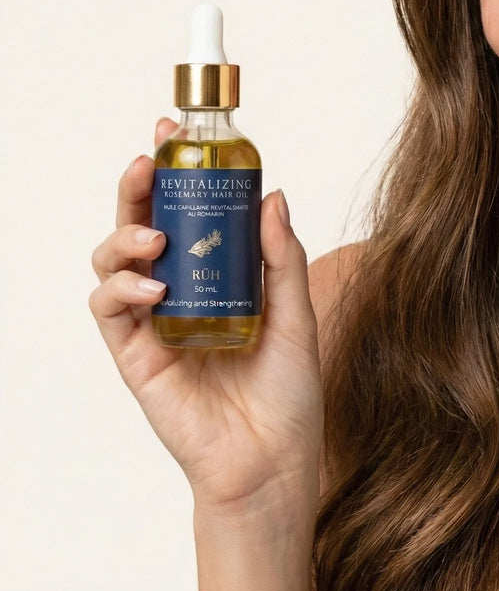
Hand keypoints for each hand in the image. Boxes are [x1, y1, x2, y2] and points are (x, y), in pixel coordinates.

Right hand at [89, 119, 323, 511]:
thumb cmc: (288, 390)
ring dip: (125, 236)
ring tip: (154, 239)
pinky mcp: (136, 355)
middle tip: (148, 158)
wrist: (273, 458)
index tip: (178, 131)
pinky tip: (154, 287)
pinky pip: (110, 309)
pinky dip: (122, 288)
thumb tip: (273, 193)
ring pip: (114, 260)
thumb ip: (280, 256)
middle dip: (138, 187)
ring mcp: (154, 321)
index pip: (190, 212)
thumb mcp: (296, 311)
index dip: (179, 171)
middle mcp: (181, 290)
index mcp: (218, 275)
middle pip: (143, 225)